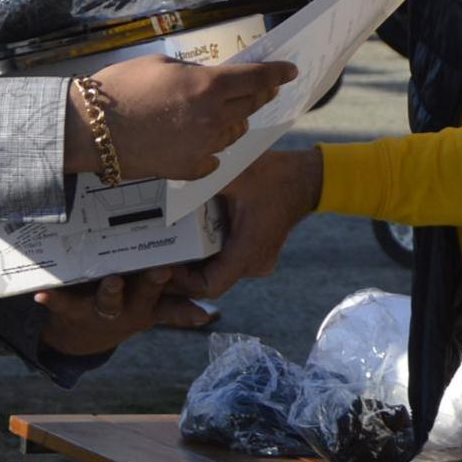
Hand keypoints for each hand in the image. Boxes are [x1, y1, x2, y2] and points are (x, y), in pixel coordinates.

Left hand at [33, 266, 213, 356]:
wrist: (84, 336)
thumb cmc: (126, 306)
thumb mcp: (153, 309)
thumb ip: (178, 305)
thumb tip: (211, 310)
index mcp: (151, 304)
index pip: (175, 305)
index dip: (189, 310)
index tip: (204, 312)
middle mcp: (130, 309)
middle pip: (146, 295)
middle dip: (154, 283)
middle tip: (162, 270)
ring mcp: (103, 310)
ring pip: (110, 301)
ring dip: (113, 291)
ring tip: (114, 281)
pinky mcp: (74, 310)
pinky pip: (64, 304)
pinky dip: (53, 299)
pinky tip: (42, 295)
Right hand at [71, 54, 298, 181]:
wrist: (91, 129)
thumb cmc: (120, 88)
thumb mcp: (160, 65)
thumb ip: (192, 74)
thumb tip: (207, 80)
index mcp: (207, 87)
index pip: (255, 78)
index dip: (276, 73)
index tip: (289, 70)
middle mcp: (213, 118)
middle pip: (250, 106)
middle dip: (260, 94)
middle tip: (264, 87)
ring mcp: (203, 148)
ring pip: (234, 133)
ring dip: (234, 120)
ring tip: (222, 112)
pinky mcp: (189, 169)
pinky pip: (214, 157)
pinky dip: (212, 148)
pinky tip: (199, 140)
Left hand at [165, 144, 323, 299]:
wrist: (304, 178)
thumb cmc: (271, 175)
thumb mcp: (232, 175)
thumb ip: (201, 185)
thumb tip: (166, 190)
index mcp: (249, 251)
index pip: (209, 286)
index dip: (181, 282)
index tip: (162, 263)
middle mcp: (254, 263)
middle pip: (210, 281)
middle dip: (182, 272)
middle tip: (156, 254)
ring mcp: (256, 261)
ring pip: (218, 271)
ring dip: (194, 262)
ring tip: (168, 244)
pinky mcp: (255, 252)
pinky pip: (226, 260)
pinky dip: (207, 253)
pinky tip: (190, 236)